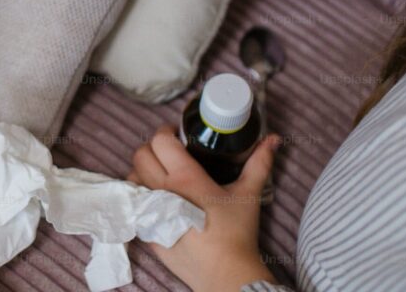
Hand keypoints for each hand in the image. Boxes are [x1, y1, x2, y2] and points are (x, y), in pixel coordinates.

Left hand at [127, 124, 280, 291]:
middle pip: (140, 155)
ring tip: (160, 173)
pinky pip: (134, 204)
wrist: (224, 273)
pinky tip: (158, 198)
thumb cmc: (236, 233)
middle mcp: (163, 191)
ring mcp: (151, 212)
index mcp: (185, 178)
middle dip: (152, 147)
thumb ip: (259, 163)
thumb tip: (273, 140)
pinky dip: (140, 195)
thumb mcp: (248, 193)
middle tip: (168, 151)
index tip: (177, 134)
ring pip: (132, 178)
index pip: (161, 141)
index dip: (166, 131)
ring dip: (142, 170)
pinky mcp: (147, 231)